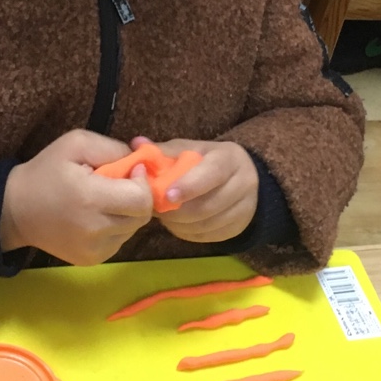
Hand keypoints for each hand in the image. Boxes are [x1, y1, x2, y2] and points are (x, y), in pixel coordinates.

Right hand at [0, 131, 153, 265]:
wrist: (15, 210)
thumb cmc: (46, 172)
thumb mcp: (75, 144)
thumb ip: (113, 149)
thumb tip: (142, 164)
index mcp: (90, 199)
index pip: (141, 200)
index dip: (142, 183)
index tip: (131, 171)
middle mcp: (95, 230)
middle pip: (142, 216)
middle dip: (137, 197)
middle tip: (119, 186)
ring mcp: (94, 250)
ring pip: (132, 229)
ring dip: (126, 213)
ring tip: (104, 201)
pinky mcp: (91, 260)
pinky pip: (119, 241)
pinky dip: (115, 228)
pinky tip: (97, 217)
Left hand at [139, 138, 259, 244]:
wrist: (242, 177)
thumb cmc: (207, 161)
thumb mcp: (191, 149)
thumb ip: (165, 150)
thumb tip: (136, 144)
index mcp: (229, 158)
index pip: (212, 174)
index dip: (189, 186)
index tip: (167, 196)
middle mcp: (243, 183)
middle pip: (208, 205)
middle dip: (177, 211)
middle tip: (156, 208)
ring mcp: (244, 208)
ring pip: (207, 224)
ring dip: (180, 224)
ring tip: (164, 216)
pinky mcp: (238, 228)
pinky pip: (208, 236)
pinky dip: (188, 232)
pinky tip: (177, 224)